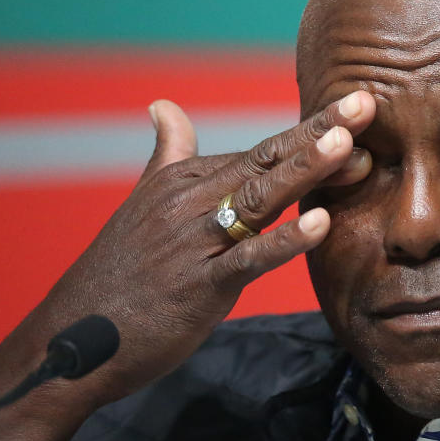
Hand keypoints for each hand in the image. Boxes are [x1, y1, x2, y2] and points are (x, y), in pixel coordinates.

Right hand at [41, 90, 376, 402]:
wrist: (72, 337)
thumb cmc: (121, 272)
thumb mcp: (145, 205)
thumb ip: (167, 157)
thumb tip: (164, 107)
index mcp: (185, 180)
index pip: (263, 150)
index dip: (312, 131)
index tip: (356, 105)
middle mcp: (191, 200)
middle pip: (268, 161)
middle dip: (320, 132)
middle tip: (366, 103)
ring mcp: (195, 241)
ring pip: (260, 198)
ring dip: (304, 170)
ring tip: (347, 145)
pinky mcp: (198, 284)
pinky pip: (248, 258)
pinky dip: (284, 240)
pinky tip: (320, 223)